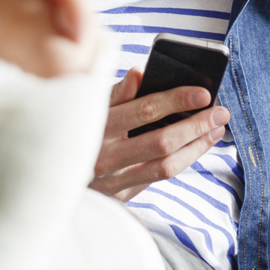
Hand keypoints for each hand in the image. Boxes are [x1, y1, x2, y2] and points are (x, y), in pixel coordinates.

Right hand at [89, 68, 230, 201]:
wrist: (49, 175)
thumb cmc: (76, 131)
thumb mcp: (88, 107)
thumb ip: (113, 93)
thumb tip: (139, 73)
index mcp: (96, 126)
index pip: (144, 110)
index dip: (177, 100)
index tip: (203, 92)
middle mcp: (102, 156)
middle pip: (161, 141)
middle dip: (196, 124)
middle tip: (220, 111)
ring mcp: (111, 180)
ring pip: (165, 165)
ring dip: (197, 146)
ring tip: (216, 128)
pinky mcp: (118, 196)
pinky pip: (158, 178)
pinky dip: (183, 161)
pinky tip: (198, 146)